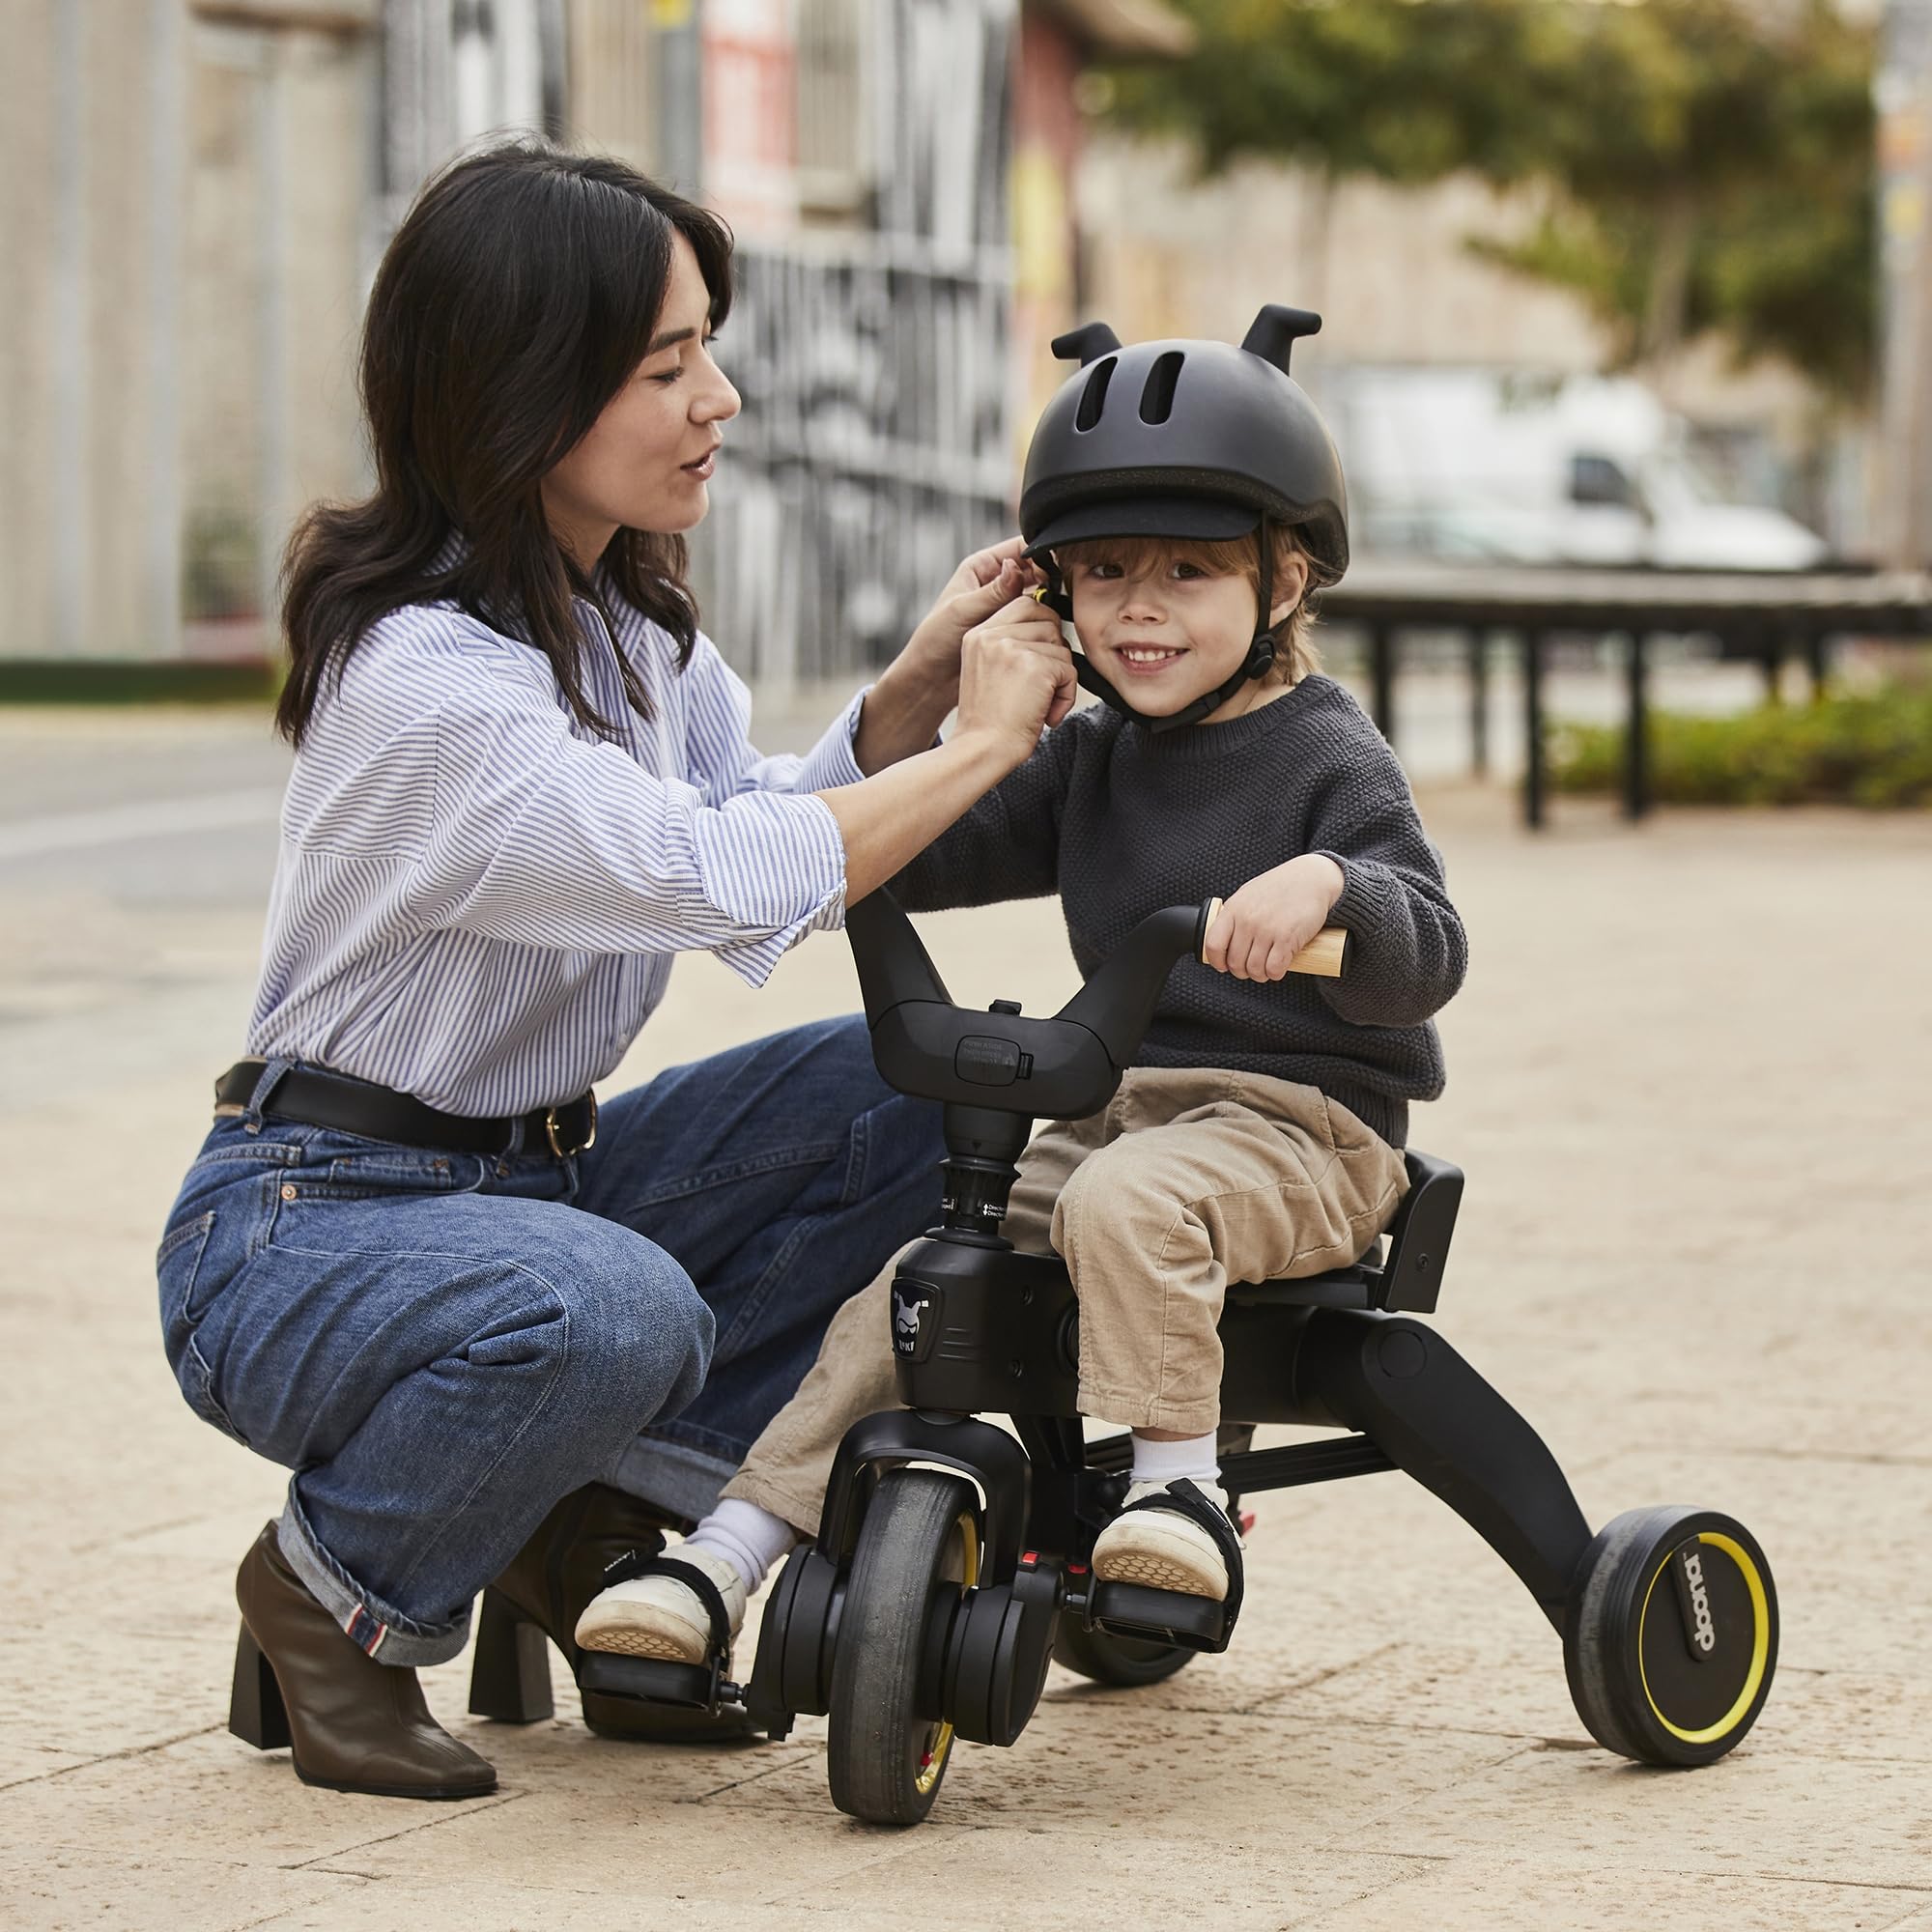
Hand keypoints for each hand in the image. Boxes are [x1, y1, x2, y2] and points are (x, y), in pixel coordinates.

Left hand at [901, 537, 1044, 690]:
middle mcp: (996, 583)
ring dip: (1049, 602)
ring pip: (1038, 596)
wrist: (931, 679)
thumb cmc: (934, 641)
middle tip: (1062, 593)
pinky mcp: (1012, 627)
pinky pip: (1035, 619)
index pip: (1019, 549)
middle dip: (1050, 579)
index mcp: (981, 567)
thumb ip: (992, 591)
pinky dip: (1044, 622)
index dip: (1040, 554)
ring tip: (1056, 612)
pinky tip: (1051, 629)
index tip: (1055, 569)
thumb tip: (1015, 568)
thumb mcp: (963, 610)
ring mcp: (1005, 606)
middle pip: (1034, 571)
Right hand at [952, 593, 1077, 769]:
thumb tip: (1050, 629)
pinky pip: (1070, 672)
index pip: (1025, 604)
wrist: (981, 749)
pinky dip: (1066, 696)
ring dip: (1060, 678)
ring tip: (1040, 703)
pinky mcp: (1035, 666)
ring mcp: (1012, 648)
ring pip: (1061, 647)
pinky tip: (1046, 714)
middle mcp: (992, 635)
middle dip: (1054, 650)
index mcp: (979, 633)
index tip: (1040, 659)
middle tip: (1042, 683)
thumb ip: (1009, 645)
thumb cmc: (989, 721)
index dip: (1043, 627)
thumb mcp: (988, 670)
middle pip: (1047, 619)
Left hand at [1203, 855, 1346, 980]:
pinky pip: (1274, 969)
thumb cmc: (1280, 887)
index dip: (1217, 961)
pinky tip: (1279, 966)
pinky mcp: (1287, 938)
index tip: (1224, 966)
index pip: (1213, 944)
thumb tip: (1223, 939)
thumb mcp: (1247, 895)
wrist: (1311, 878)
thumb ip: (1234, 916)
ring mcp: (1267, 930)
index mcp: (1234, 909)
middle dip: (1242, 971)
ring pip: (1255, 969)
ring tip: (1266, 968)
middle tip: (1251, 968)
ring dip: (1260, 975)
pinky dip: (1275, 973)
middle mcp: (1248, 920)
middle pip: (1235, 962)